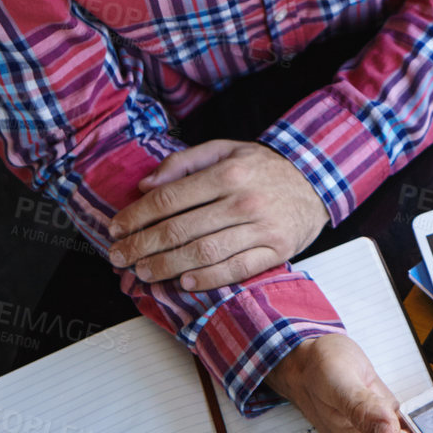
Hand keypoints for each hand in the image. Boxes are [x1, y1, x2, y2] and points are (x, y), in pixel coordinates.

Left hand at [107, 140, 327, 290]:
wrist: (316, 182)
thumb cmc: (264, 168)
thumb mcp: (226, 150)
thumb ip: (184, 163)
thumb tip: (146, 185)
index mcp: (227, 173)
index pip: (170, 199)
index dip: (137, 216)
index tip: (116, 228)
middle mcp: (243, 201)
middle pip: (180, 229)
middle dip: (142, 246)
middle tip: (119, 257)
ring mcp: (261, 228)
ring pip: (203, 252)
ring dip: (167, 266)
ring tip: (143, 272)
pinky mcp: (276, 250)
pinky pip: (236, 269)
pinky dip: (208, 278)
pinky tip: (184, 282)